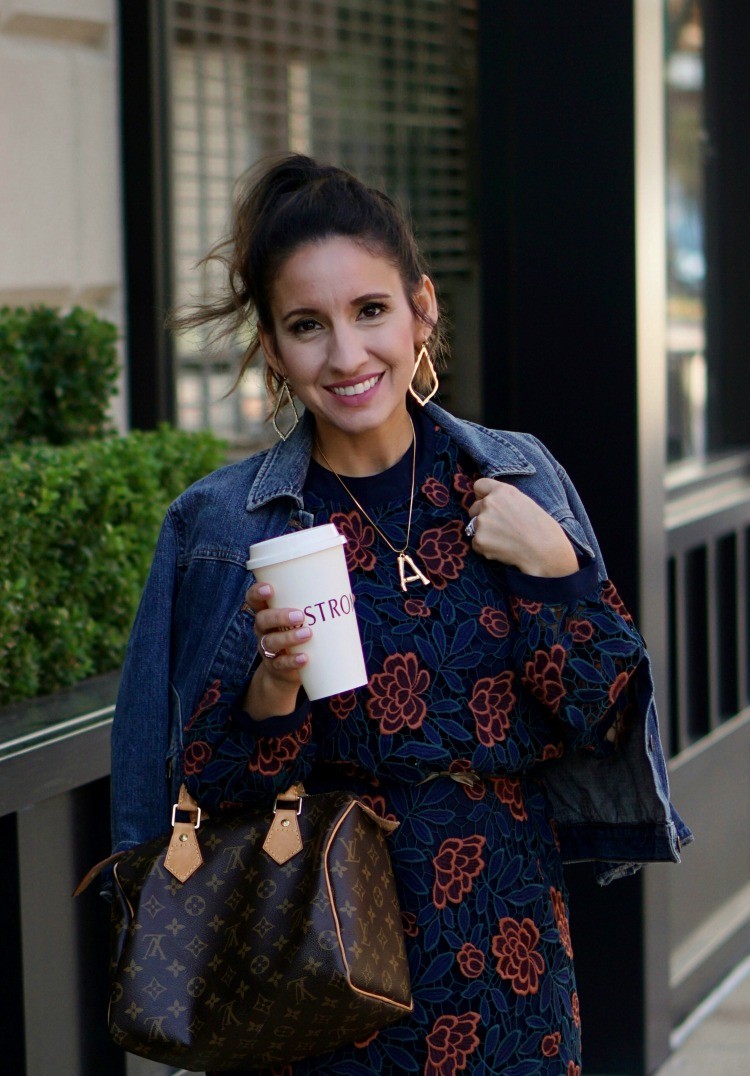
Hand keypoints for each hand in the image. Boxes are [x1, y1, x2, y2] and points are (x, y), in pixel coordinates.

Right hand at [242, 582, 310, 718]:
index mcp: (268, 612)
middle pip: (262, 619)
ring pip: (270, 642)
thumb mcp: (304, 621)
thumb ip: (321, 608)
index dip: (257, 592)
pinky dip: (292, 661)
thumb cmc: (297, 635)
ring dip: (288, 637)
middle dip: (278, 616)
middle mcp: (263, 630)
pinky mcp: (275, 667)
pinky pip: (280, 664)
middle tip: (299, 615)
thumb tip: (350, 596)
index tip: (269, 588)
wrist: (288, 671)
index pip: (253, 599)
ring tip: (307, 634)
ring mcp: (267, 649)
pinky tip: (304, 659)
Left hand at [466, 478, 578, 576]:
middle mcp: (489, 503)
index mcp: (502, 491)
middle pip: (474, 508)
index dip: (482, 496)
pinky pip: (476, 544)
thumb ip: (504, 499)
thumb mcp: (524, 502)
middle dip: (483, 517)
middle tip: (502, 528)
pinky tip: (503, 549)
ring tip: (505, 540)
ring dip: (484, 533)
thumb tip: (487, 502)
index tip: (488, 504)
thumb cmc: (541, 528)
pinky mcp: (479, 540)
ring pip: (474, 527)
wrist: (545, 551)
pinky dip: (486, 548)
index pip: (479, 486)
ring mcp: (482, 522)